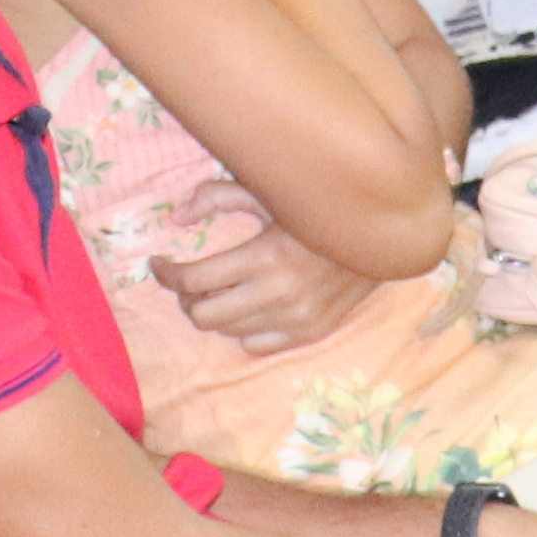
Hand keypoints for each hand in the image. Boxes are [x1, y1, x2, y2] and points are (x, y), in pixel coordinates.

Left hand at [145, 208, 374, 353]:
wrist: (379, 235)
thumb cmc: (314, 206)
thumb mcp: (267, 191)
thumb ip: (218, 196)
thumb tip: (176, 216)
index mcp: (264, 256)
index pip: (194, 280)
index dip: (166, 273)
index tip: (158, 264)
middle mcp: (278, 295)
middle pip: (204, 315)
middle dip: (185, 296)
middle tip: (187, 279)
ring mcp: (295, 319)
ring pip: (227, 331)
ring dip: (212, 311)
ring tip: (215, 290)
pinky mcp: (309, 333)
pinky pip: (256, 345)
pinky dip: (242, 328)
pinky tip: (244, 306)